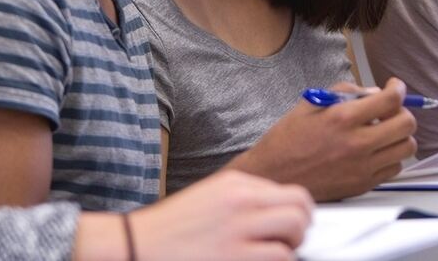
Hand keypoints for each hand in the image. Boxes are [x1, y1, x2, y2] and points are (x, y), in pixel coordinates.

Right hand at [87, 171, 312, 260]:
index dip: (297, 214)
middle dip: (302, 228)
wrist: (136, 246)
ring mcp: (238, 229)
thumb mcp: (210, 198)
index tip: (291, 228)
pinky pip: (279, 258)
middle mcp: (241, 201)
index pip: (291, 192)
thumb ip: (245, 200)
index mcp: (236, 184)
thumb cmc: (171, 229)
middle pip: (300, 207)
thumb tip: (278, 212)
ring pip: (294, 231)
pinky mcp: (235, 257)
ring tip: (275, 255)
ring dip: (292, 248)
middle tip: (289, 243)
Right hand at [230, 78, 417, 200]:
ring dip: (399, 135)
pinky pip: (394, 168)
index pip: (391, 100)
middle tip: (391, 109)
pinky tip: (375, 150)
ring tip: (384, 131)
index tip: (395, 87)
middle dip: (403, 111)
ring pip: (406, 148)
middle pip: (406, 124)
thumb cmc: (289, 138)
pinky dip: (391, 156)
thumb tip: (375, 92)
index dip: (399, 89)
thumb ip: (347, 92)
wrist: (273, 175)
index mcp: (342, 118)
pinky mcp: (362, 185)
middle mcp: (356, 144)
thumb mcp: (312, 102)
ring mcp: (361, 167)